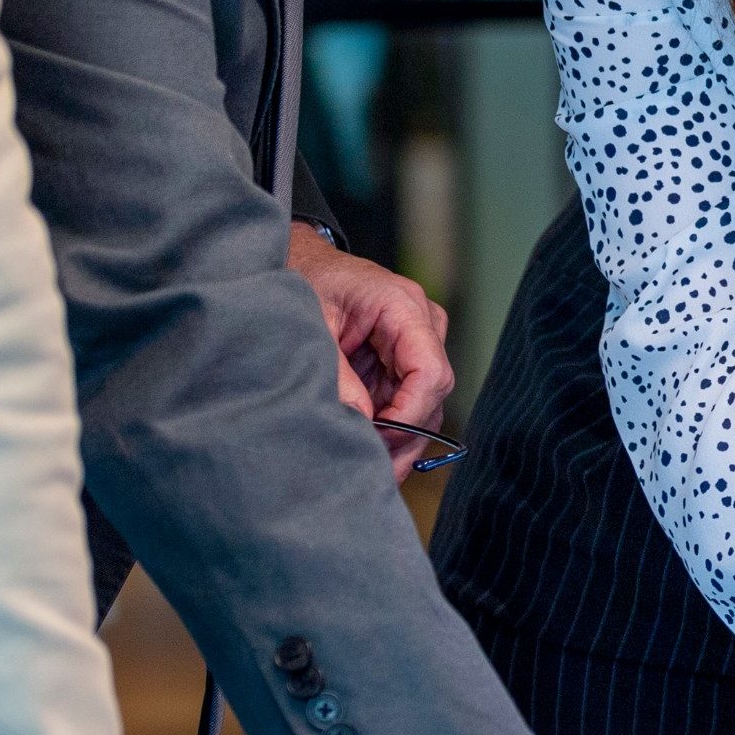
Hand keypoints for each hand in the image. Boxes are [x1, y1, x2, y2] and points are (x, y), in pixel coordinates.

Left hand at [286, 223, 452, 483]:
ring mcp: (419, 344)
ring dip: (398, 439)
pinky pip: (408, 402)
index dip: (409, 414)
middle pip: (432, 396)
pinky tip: (370, 450)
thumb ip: (337, 375)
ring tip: (368, 469)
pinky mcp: (407, 360)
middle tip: (371, 471)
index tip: (375, 437)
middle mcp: (423, 325)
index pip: (430, 373)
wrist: (302, 263)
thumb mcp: (310, 326)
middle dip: (404, 437)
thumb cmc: (305, 282)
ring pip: (425, 406)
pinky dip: (390, 429)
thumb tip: (360, 423)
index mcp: (403, 307)